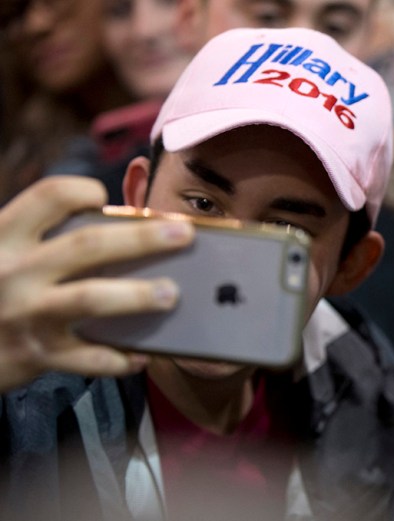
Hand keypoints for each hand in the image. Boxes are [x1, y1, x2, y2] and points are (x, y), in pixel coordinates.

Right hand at [0, 177, 194, 392]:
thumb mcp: (6, 256)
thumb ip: (49, 240)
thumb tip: (127, 226)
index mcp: (8, 238)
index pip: (48, 197)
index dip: (82, 190)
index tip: (107, 197)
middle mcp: (15, 272)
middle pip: (88, 245)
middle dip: (142, 238)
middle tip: (183, 234)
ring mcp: (27, 314)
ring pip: (90, 299)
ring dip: (137, 295)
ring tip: (171, 294)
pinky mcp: (38, 354)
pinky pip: (88, 358)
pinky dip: (118, 359)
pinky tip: (141, 356)